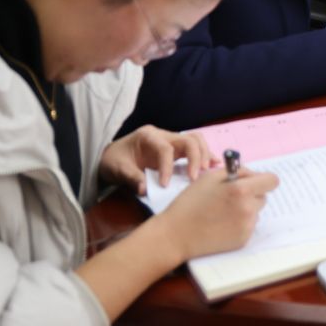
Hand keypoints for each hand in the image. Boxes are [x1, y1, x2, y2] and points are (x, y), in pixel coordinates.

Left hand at [101, 126, 215, 194]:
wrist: (111, 156)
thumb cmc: (113, 160)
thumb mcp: (116, 169)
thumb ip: (132, 178)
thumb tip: (145, 190)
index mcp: (148, 136)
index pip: (165, 149)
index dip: (168, 167)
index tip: (165, 185)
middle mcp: (163, 135)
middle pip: (188, 140)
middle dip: (196, 158)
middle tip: (195, 178)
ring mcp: (171, 141)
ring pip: (196, 141)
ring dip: (204, 155)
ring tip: (206, 172)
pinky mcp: (175, 149)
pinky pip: (195, 148)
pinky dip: (205, 155)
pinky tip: (214, 165)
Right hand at [153, 165, 279, 261]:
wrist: (175, 235)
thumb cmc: (189, 203)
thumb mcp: (209, 178)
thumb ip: (235, 172)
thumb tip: (252, 174)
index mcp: (241, 190)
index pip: (272, 181)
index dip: (263, 179)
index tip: (253, 182)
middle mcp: (248, 208)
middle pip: (263, 197)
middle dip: (251, 195)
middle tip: (229, 198)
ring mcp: (247, 226)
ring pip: (256, 212)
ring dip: (245, 210)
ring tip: (221, 213)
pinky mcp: (243, 240)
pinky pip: (248, 226)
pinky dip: (239, 224)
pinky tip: (220, 225)